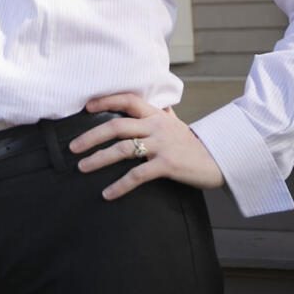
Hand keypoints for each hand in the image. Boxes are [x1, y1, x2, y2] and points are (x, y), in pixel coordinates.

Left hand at [68, 92, 224, 200]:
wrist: (221, 160)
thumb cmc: (196, 144)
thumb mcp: (179, 125)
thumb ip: (167, 116)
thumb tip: (163, 105)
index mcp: (157, 115)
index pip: (127, 99)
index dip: (106, 101)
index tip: (86, 107)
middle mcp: (156, 126)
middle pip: (116, 126)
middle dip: (91, 136)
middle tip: (72, 147)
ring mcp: (161, 145)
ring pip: (122, 149)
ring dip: (99, 159)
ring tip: (82, 167)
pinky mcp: (167, 164)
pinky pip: (138, 175)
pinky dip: (120, 185)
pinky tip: (107, 194)